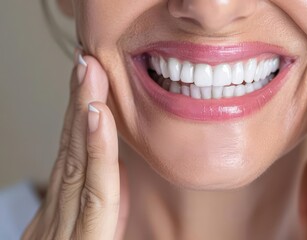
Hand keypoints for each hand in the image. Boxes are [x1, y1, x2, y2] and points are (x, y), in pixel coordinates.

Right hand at [23, 50, 128, 238]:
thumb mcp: (90, 235)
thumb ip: (98, 202)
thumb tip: (110, 167)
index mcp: (62, 210)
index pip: (72, 156)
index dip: (78, 115)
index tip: (88, 80)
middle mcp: (57, 213)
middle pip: (70, 149)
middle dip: (77, 101)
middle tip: (86, 61)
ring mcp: (60, 227)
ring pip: (76, 161)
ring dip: (83, 110)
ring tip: (89, 73)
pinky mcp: (80, 239)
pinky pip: (94, 192)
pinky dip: (96, 151)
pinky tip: (96, 116)